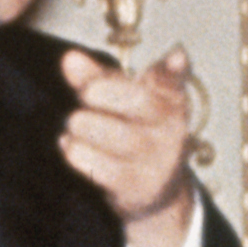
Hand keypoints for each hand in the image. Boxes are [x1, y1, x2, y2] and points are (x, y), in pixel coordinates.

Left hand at [61, 44, 196, 246]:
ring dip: (83, 125)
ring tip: (75, 124)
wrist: (156, 190)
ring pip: (116, 135)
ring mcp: (158, 162)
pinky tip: (71, 145)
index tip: (177, 55)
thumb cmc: (135, 133)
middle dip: (103, 92)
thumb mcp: (121, 102)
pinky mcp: (137, 188)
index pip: (173, 81)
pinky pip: (99, 166)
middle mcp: (172, 130)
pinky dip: (76, 151)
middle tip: (86, 94)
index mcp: (171, 102)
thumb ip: (96, 78)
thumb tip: (70, 59)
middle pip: (140, 101)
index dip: (174, 68)